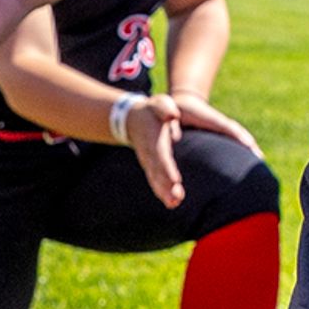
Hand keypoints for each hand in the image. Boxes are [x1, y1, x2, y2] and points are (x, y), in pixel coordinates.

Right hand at [123, 93, 262, 207]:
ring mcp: (148, 162)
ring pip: (156, 180)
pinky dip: (161, 192)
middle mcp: (150, 154)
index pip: (161, 156)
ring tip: (174, 204)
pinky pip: (155, 181)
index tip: (175, 180)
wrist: (132, 118)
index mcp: (154, 140)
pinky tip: (171, 203)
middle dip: (166, 187)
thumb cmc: (151, 110)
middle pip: (158, 173)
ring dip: (164, 193)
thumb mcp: (159, 104)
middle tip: (176, 199)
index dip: (167, 169)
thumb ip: (165, 109)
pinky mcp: (150, 166)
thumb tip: (174, 115)